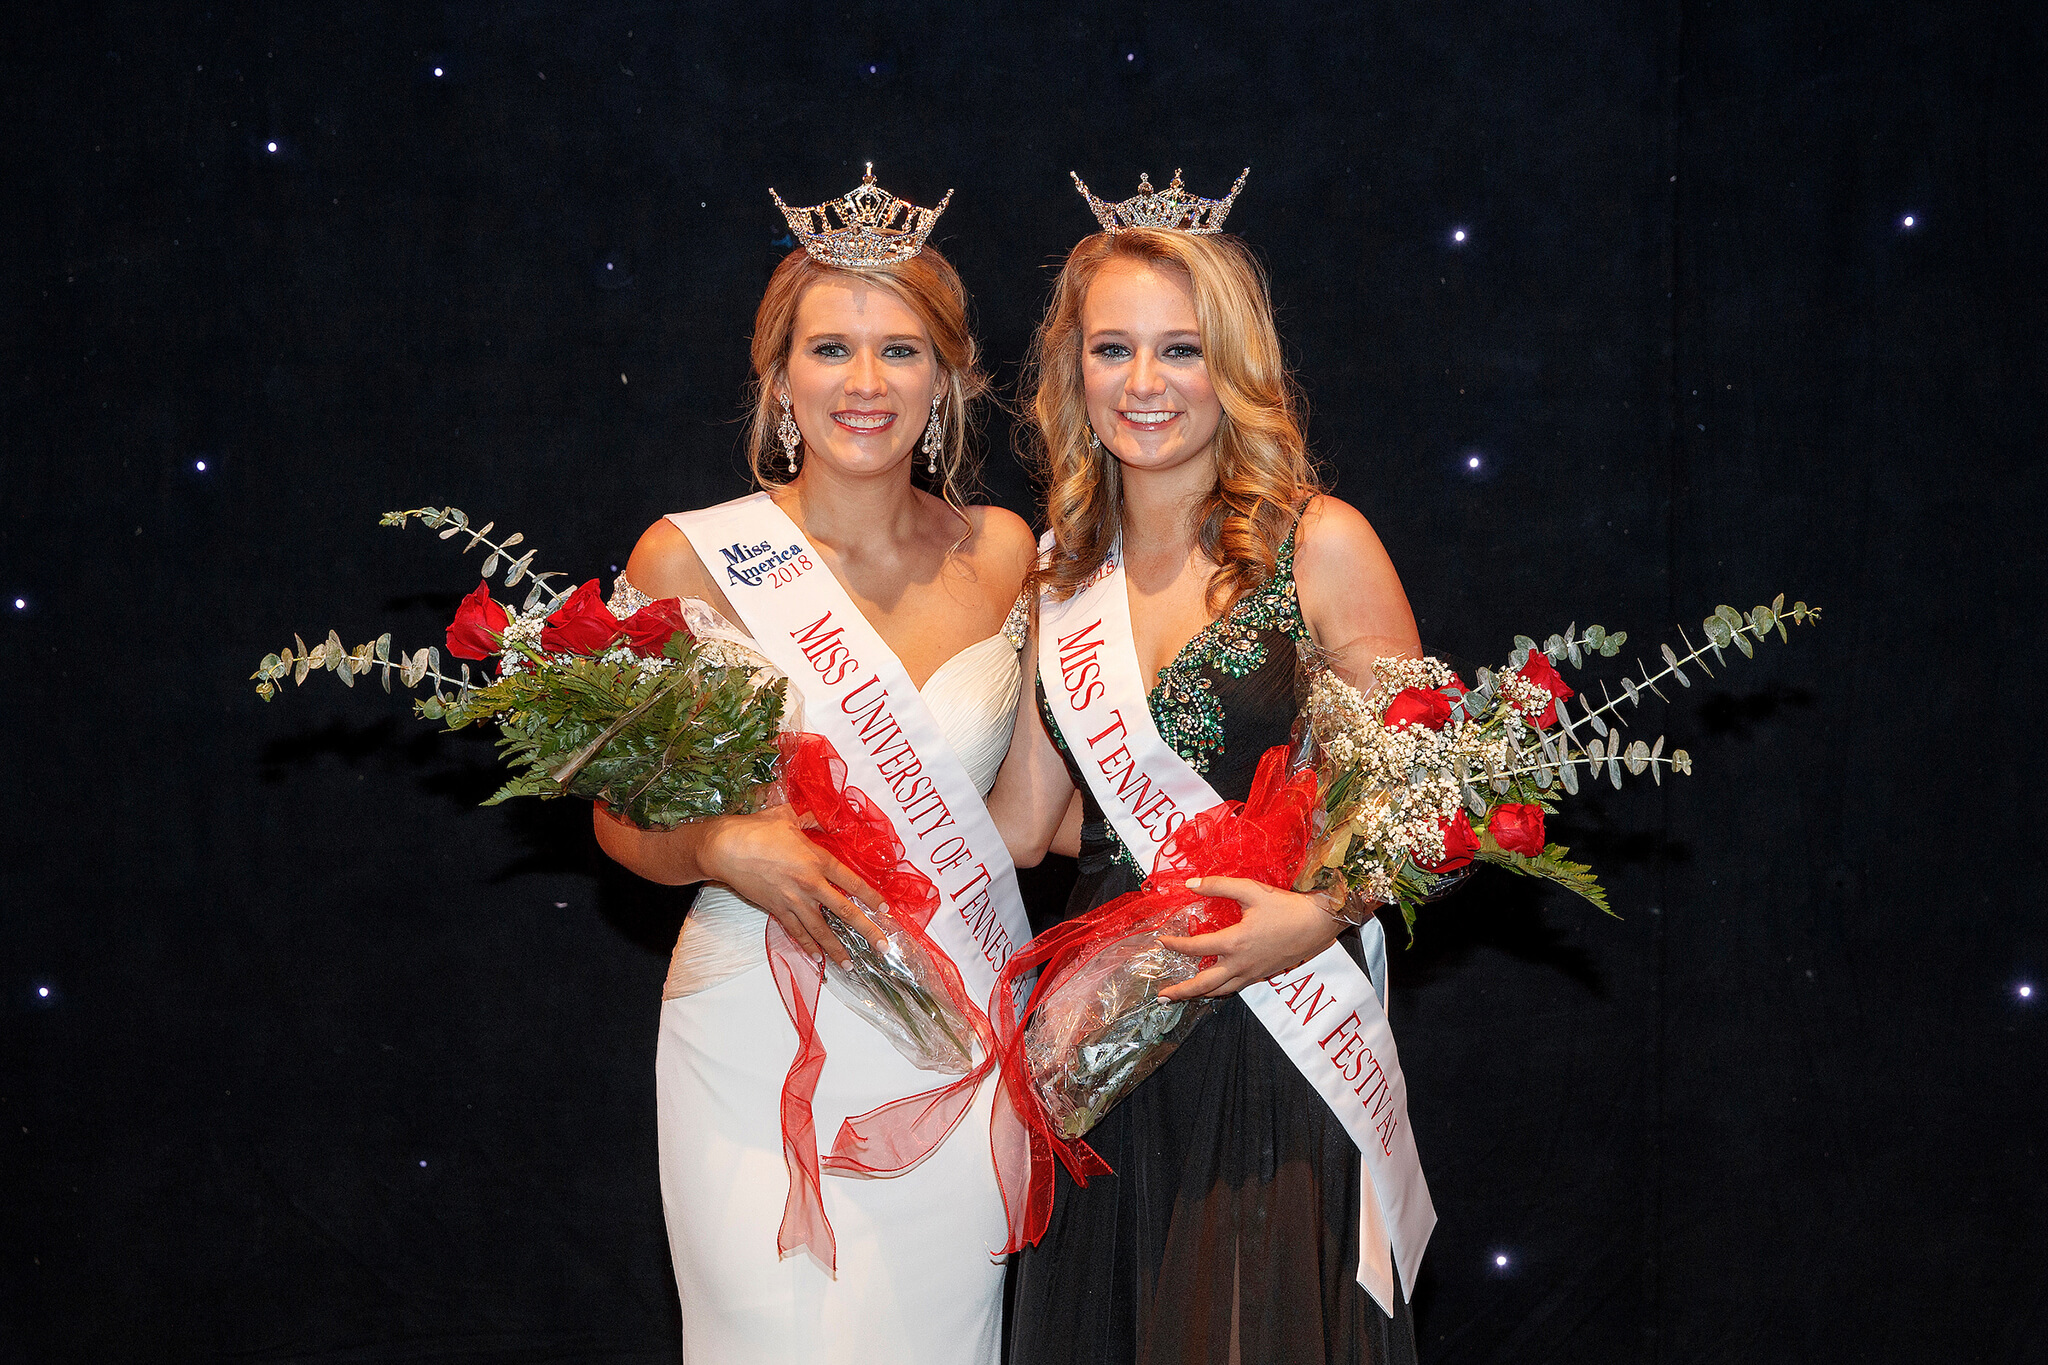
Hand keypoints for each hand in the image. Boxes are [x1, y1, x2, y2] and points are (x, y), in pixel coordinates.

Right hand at [696, 805, 884, 965]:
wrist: (725, 848)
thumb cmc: (757, 829)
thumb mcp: (789, 816)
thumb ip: (811, 819)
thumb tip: (823, 817)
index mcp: (817, 860)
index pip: (853, 882)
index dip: (871, 897)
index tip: (886, 910)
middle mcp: (810, 884)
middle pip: (845, 911)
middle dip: (866, 930)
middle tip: (882, 946)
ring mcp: (793, 900)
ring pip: (821, 930)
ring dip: (837, 949)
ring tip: (851, 965)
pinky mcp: (777, 910)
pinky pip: (796, 932)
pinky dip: (808, 946)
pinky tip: (818, 958)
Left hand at [1156, 876, 1346, 999]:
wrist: (1318, 924)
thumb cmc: (1285, 906)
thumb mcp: (1250, 890)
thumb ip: (1218, 886)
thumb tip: (1190, 885)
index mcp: (1234, 942)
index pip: (1195, 948)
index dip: (1175, 945)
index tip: (1161, 942)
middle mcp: (1240, 963)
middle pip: (1203, 984)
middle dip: (1180, 991)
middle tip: (1161, 996)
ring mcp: (1252, 973)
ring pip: (1219, 990)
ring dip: (1198, 994)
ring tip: (1182, 995)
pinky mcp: (1262, 976)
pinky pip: (1235, 987)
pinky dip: (1219, 989)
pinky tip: (1213, 985)